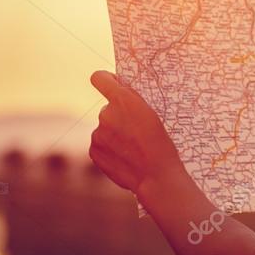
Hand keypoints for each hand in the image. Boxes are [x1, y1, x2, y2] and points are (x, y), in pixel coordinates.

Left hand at [89, 70, 183, 192]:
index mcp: (124, 99)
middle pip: (109, 109)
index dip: (106, 80)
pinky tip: (126, 158)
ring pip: (106, 128)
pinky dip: (111, 149)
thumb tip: (119, 92)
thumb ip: (132, 101)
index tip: (113, 85)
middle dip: (119, 117)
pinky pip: (101, 144)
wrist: (156, 175)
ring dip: (116, 135)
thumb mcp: (154, 114)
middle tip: (137, 132)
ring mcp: (98, 133)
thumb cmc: (161, 143)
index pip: (100, 78)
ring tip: (134, 148)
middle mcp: (106, 113)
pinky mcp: (94, 150)